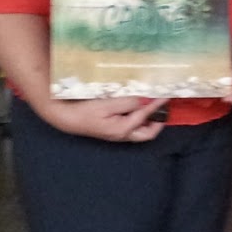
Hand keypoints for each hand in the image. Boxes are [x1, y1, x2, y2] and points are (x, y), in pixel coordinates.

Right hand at [38, 95, 169, 141]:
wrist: (65, 117)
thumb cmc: (85, 109)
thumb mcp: (107, 104)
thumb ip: (128, 103)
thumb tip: (145, 100)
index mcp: (123, 129)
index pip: (146, 116)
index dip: (157, 105)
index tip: (165, 96)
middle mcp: (122, 135)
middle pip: (147, 133)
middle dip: (158, 122)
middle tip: (163, 108)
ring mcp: (116, 134)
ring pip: (139, 131)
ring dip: (149, 120)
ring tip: (153, 107)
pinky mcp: (112, 130)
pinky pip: (131, 126)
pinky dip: (139, 119)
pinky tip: (137, 108)